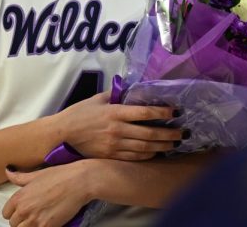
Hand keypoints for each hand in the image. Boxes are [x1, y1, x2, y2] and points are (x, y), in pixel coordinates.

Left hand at [2, 164, 93, 226]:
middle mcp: (24, 209)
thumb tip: (8, 171)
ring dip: (29, 226)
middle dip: (22, 221)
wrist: (78, 182)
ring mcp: (35, 220)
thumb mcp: (36, 174)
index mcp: (19, 196)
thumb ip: (19, 177)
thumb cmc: (59, 175)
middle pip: (14, 224)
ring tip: (39, 220)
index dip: (14, 212)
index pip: (6, 213)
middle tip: (34, 215)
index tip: (23, 210)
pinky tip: (47, 222)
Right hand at [57, 92, 180, 160]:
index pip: (144, 112)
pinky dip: (148, 155)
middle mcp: (117, 130)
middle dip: (169, 133)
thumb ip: (116, 95)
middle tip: (183, 132)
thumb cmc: (80, 113)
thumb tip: (133, 90)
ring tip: (175, 143)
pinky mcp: (111, 156)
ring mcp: (115, 145)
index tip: (175, 111)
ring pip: (145, 147)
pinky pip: (135, 157)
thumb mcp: (98, 99)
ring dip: (162, 146)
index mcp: (115, 112)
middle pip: (149, 133)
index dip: (162, 112)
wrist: (63, 133)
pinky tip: (157, 152)